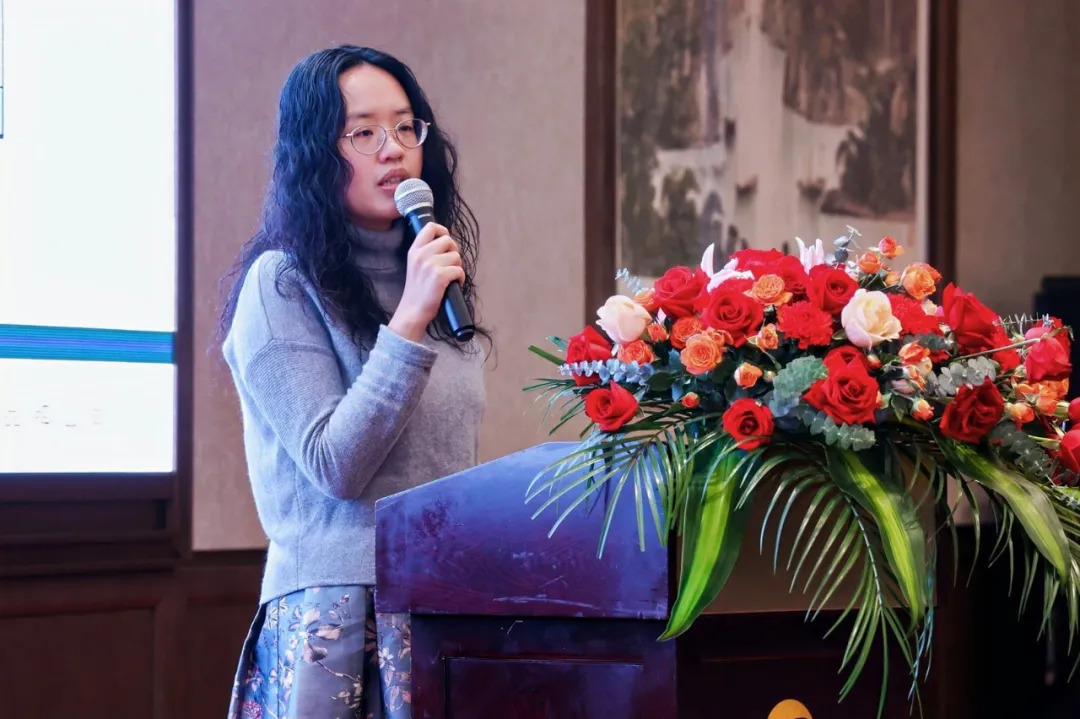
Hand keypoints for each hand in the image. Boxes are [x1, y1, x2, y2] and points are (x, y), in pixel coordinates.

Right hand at [388, 222, 464, 341]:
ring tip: (450, 277)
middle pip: (448, 240)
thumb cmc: (418, 290)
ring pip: (456, 256)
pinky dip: (461, 278)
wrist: (413, 311)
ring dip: (458, 267)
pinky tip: (454, 284)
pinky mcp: (440, 276)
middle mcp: (421, 254)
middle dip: (454, 251)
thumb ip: (426, 253)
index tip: (446, 242)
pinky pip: (459, 270)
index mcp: (414, 250)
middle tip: (450, 264)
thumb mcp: (415, 265)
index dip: (443, 231)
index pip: (430, 227)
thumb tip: (447, 243)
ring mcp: (430, 265)